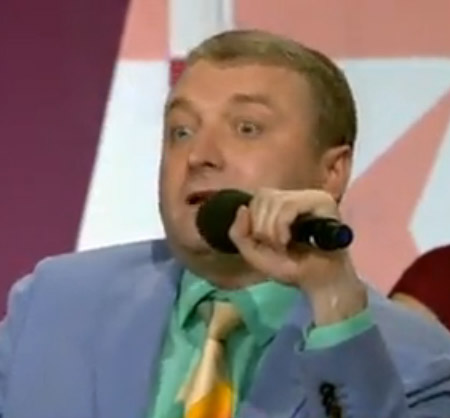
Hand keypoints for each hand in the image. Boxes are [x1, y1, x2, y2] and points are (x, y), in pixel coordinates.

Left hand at [228, 188, 366, 325]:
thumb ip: (238, 233)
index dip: (254, 221)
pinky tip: (287, 241)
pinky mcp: (323, 202)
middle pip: (264, 196)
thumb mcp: (254, 253)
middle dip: (261, 227)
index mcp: (283, 203)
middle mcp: (299, 195)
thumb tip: (242, 208)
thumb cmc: (291, 267)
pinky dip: (281, 226)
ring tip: (282, 245)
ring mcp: (312, 197)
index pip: (259, 197)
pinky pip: (289, 206)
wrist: (320, 283)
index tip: (265, 242)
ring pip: (275, 201)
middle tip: (275, 246)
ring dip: (271, 230)